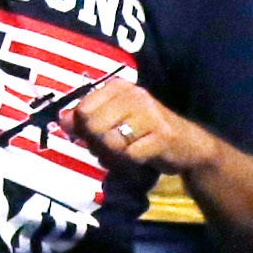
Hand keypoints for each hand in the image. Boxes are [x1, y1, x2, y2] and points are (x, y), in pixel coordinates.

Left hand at [68, 76, 211, 173]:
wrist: (190, 147)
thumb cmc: (146, 133)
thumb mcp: (115, 122)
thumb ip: (88, 120)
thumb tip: (62, 122)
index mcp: (118, 88)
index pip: (83, 109)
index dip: (83, 129)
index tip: (93, 138)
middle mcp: (134, 95)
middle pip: (93, 125)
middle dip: (97, 145)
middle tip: (110, 152)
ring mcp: (150, 114)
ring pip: (110, 141)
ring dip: (113, 157)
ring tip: (124, 157)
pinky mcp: (163, 135)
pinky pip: (130, 155)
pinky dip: (130, 165)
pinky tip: (138, 162)